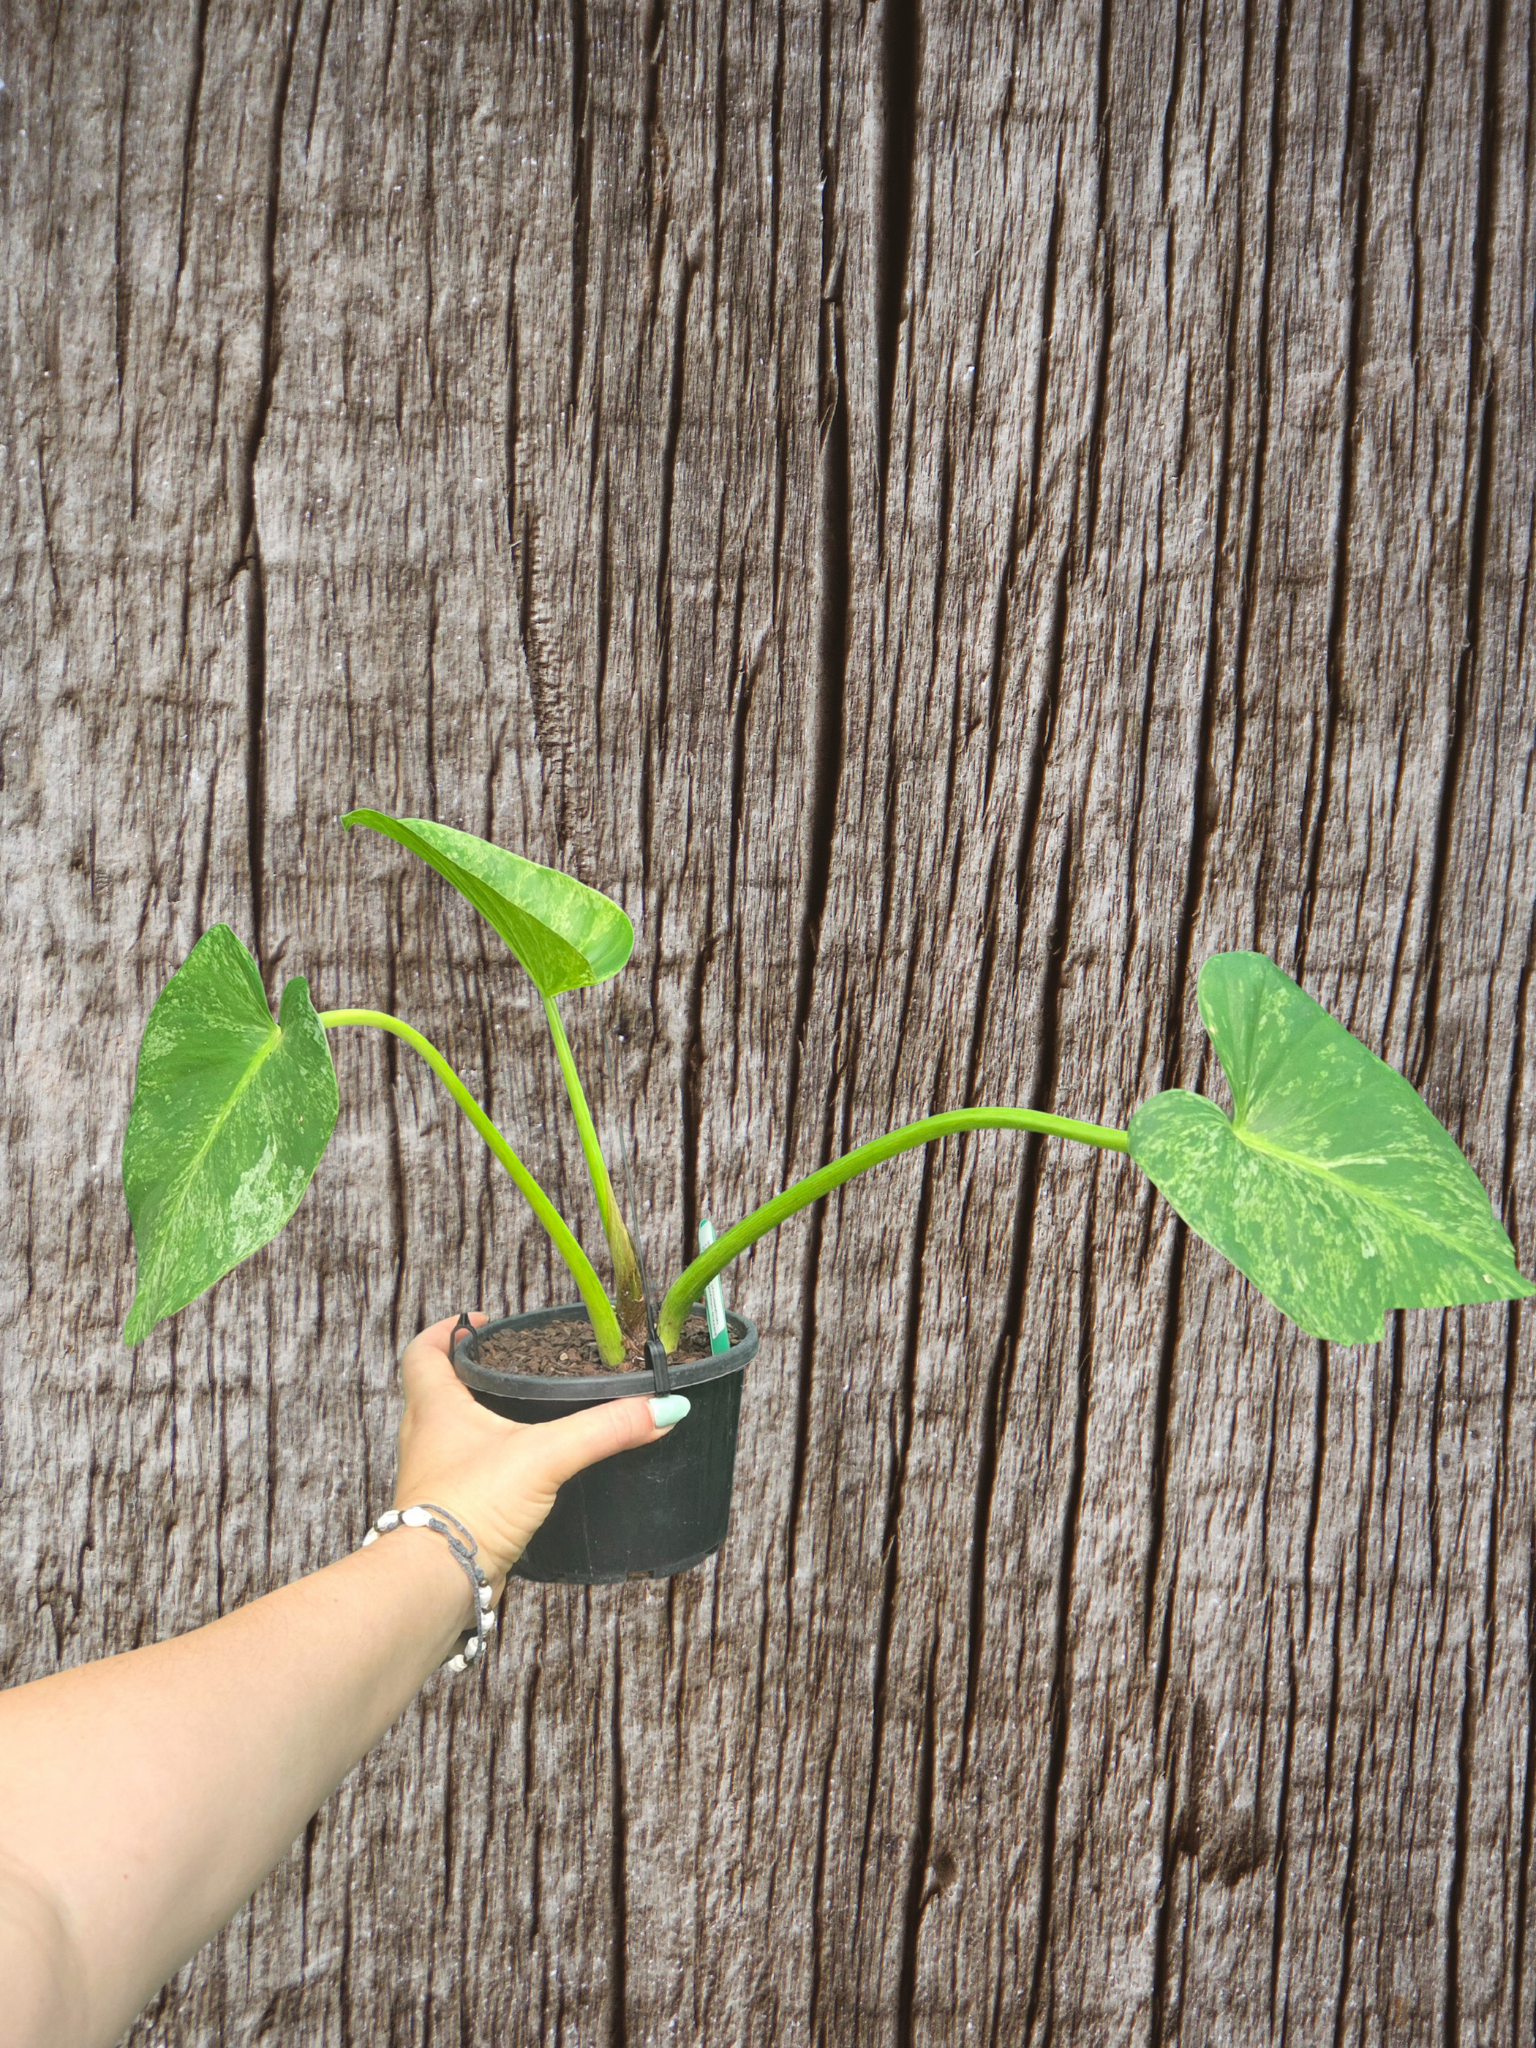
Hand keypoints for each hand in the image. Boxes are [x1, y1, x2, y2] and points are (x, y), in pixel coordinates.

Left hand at [391, 1315, 687, 1590]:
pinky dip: (488, 1465)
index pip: (423, 1351)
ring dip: (477, 1420)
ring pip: (449, 1435)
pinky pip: (464, 1475)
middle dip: (470, 1372)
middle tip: (511, 1364)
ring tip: (523, 1412)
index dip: (448, 1330)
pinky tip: (522, 1474)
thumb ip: (605, 1429)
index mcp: (435, 1408)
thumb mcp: (546, 1455)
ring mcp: (433, 1478)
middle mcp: (425, 1438)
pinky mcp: (448, 1513)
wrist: (438, 1583)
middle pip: (435, 1389)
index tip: (481, 1322)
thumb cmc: (470, 1507)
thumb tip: (665, 1409)